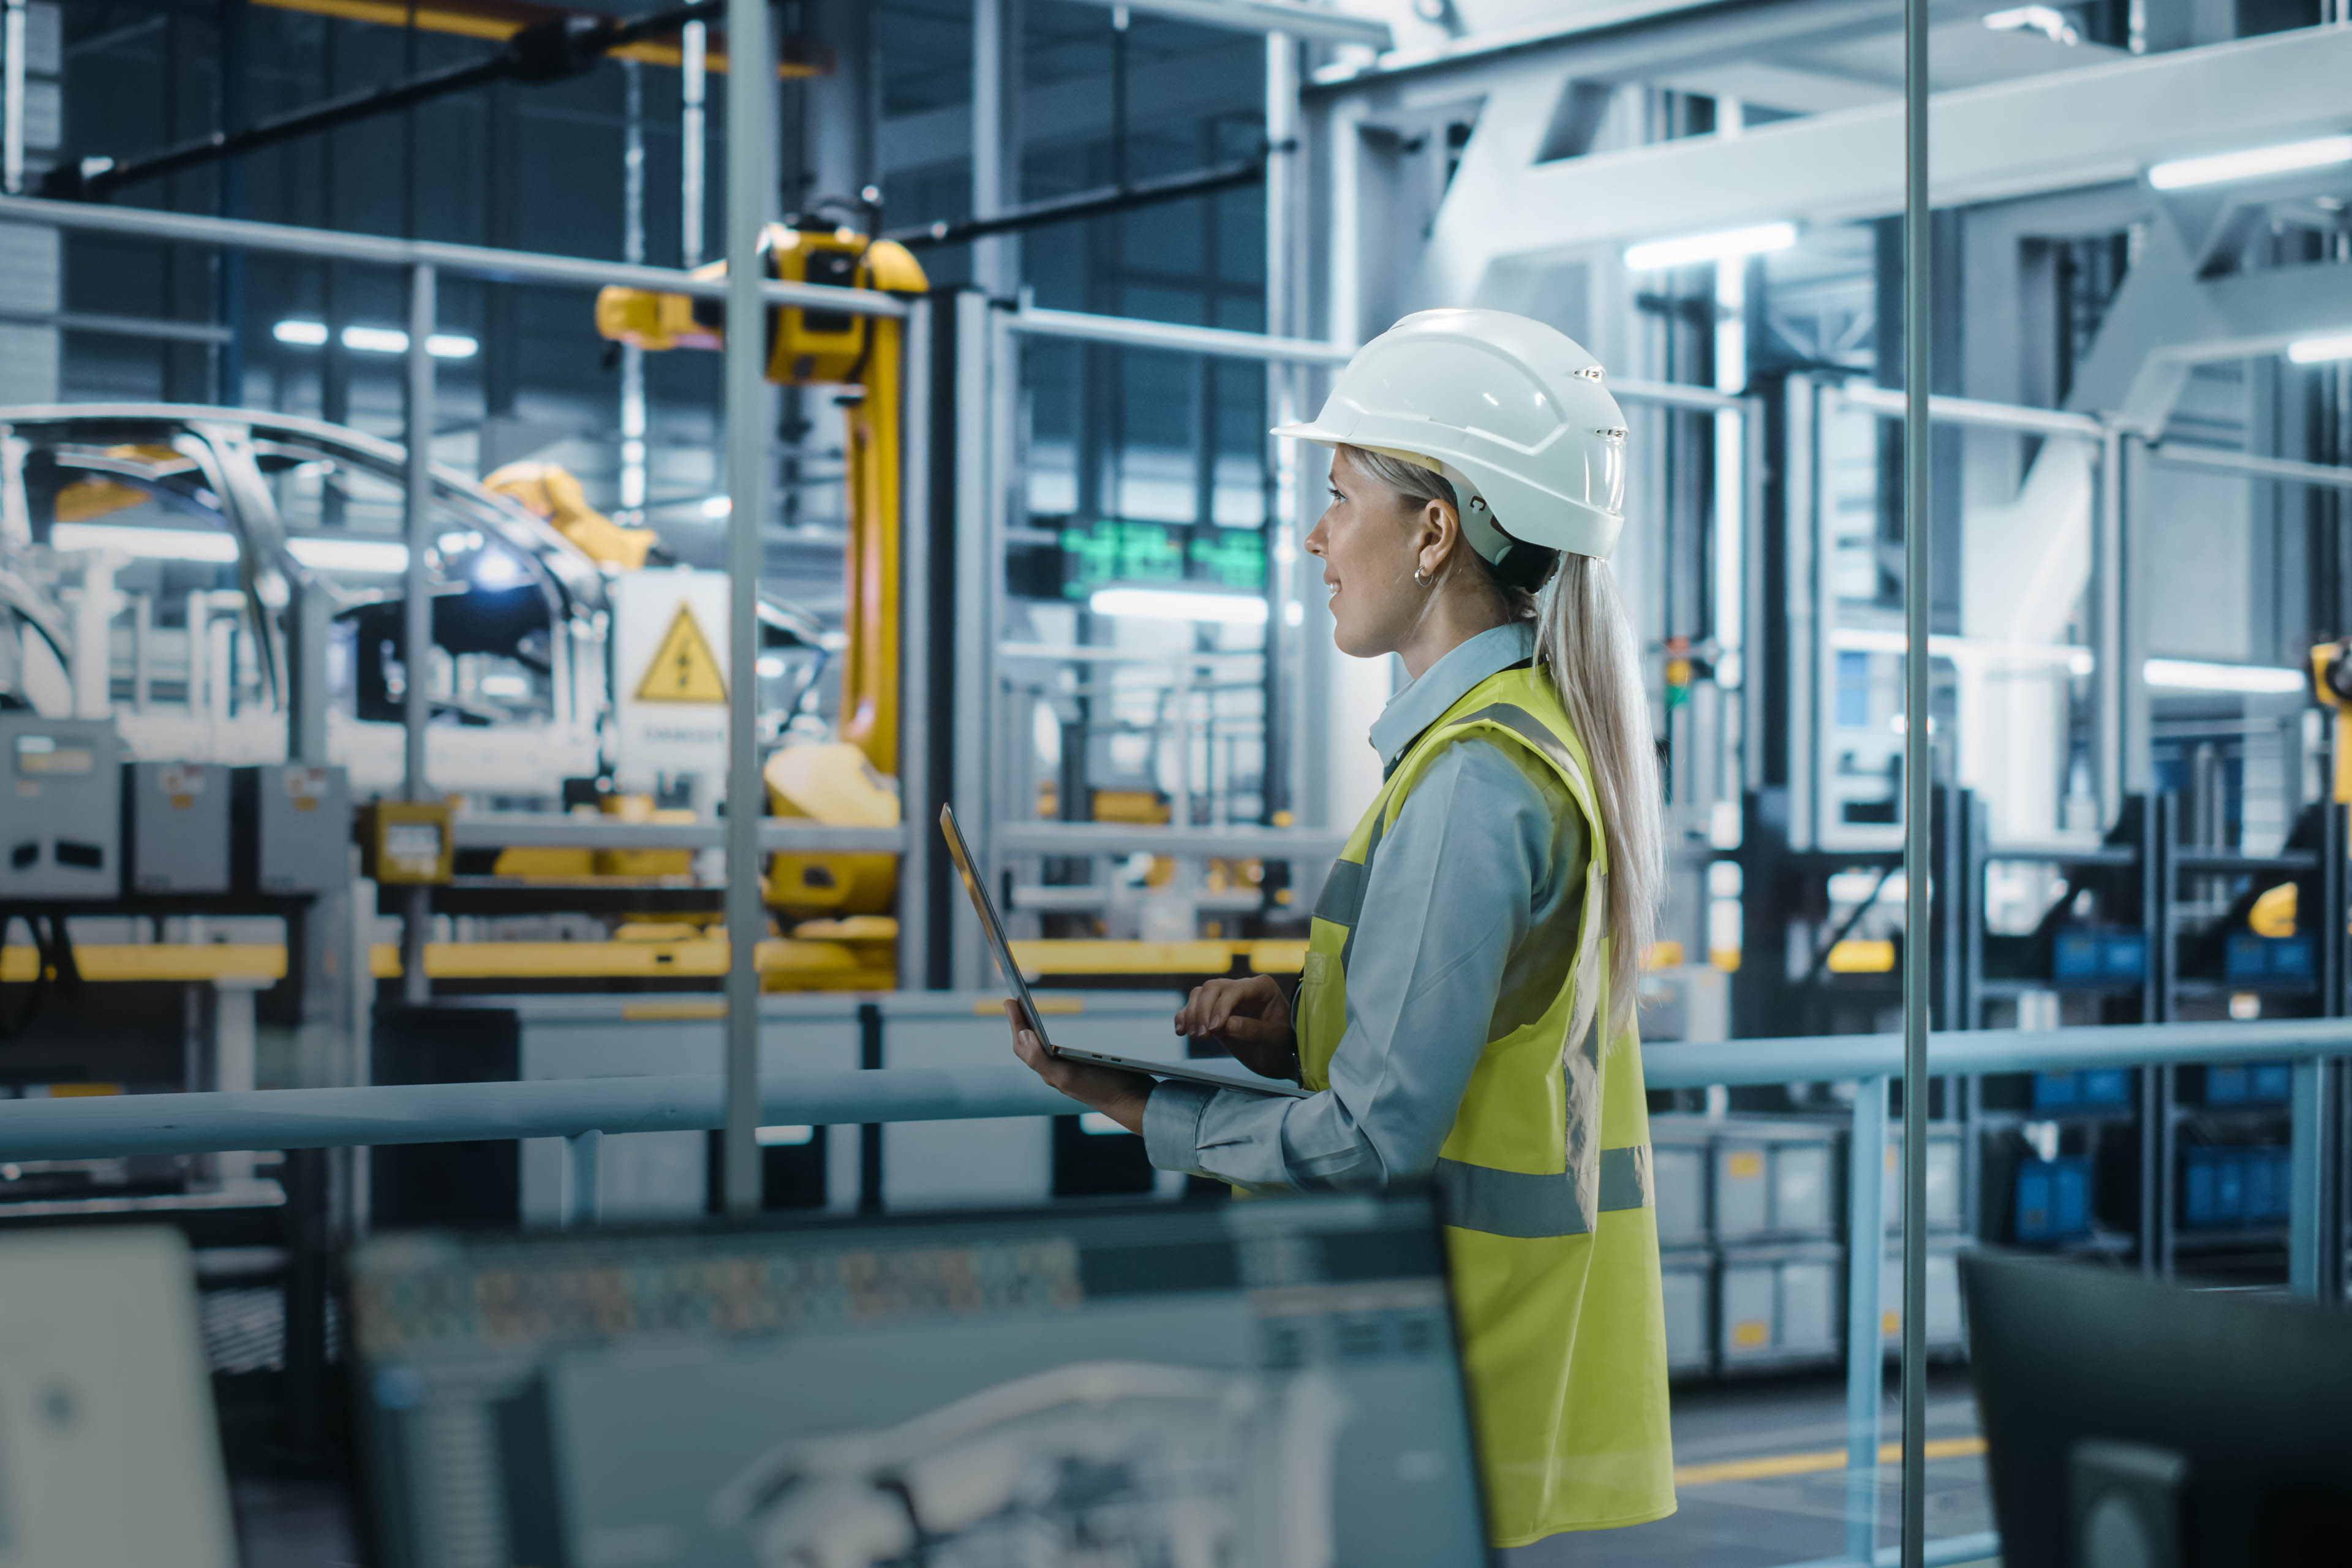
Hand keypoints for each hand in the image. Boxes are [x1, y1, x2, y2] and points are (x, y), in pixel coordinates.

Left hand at [1004, 1000, 1153, 1132]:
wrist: (1134, 1102)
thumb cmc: (1102, 1089)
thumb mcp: (1067, 1075)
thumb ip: (1040, 1059)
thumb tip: (1022, 1035)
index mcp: (1049, 1072)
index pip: (1023, 1046)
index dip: (1015, 1022)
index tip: (1009, 1000)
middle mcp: (1056, 1072)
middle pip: (1029, 1047)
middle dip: (1019, 1024)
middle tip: (1012, 1002)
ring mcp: (1070, 1071)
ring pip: (1042, 1050)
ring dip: (1033, 1031)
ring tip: (1026, 1015)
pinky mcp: (1084, 1069)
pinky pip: (1059, 1052)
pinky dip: (1051, 1039)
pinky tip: (1056, 1035)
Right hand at [1173, 974, 1296, 1081]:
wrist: (1280, 1058)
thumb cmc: (1283, 1045)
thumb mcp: (1275, 1038)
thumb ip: (1253, 1029)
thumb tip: (1226, 1024)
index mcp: (1262, 987)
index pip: (1234, 990)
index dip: (1221, 1007)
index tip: (1214, 1029)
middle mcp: (1242, 988)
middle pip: (1212, 988)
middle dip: (1202, 1010)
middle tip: (1202, 1036)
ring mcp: (1227, 1000)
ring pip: (1200, 994)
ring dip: (1191, 1014)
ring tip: (1194, 1036)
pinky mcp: (1214, 1014)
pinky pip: (1193, 1007)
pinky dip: (1184, 1017)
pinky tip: (1181, 1031)